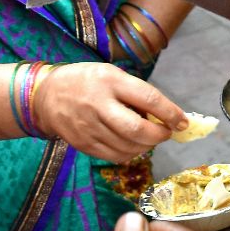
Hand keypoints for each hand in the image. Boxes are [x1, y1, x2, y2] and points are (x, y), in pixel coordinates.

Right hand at [34, 63, 180, 162]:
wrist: (46, 95)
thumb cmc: (88, 81)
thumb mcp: (112, 74)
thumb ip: (136, 93)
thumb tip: (166, 115)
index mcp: (110, 81)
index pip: (148, 99)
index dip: (171, 114)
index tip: (183, 122)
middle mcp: (98, 105)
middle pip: (137, 130)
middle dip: (160, 135)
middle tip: (167, 133)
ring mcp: (89, 127)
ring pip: (128, 147)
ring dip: (147, 146)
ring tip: (150, 137)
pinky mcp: (83, 144)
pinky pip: (115, 156)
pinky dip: (131, 153)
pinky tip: (133, 144)